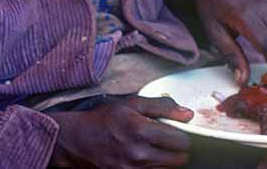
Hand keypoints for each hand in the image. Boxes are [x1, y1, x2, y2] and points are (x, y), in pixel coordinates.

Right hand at [49, 96, 192, 167]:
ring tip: (154, 149)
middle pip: (178, 160)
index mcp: (141, 131)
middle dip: (177, 150)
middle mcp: (138, 154)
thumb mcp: (132, 104)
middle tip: (168, 142)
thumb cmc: (105, 119)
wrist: (78, 140)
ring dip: (166, 161)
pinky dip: (154, 168)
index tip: (175, 132)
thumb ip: (162, 107)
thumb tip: (188, 115)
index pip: (181, 142)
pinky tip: (146, 158)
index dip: (182, 136)